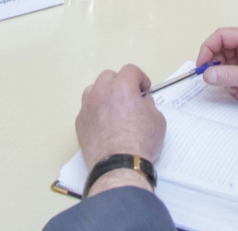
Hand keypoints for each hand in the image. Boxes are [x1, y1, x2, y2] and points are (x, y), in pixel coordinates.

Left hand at [75, 66, 164, 195]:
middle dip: (120, 83)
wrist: (119, 166)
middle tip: (129, 98)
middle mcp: (101, 92)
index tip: (144, 90)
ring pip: (93, 90)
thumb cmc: (141, 141)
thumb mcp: (157, 120)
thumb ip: (149, 105)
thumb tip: (142, 102)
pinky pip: (87, 110)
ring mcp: (88, 107)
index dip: (140, 78)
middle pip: (108, 77)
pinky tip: (104, 126)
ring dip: (104, 95)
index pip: (130, 70)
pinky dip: (95, 112)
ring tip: (113, 109)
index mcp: (122, 87)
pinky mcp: (80, 123)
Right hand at [197, 27, 237, 128]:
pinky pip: (235, 76)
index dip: (208, 49)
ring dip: (228, 81)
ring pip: (227, 66)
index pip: (222, 36)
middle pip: (222, 51)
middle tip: (215, 82)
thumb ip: (230, 75)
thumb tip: (207, 74)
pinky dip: (235, 86)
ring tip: (237, 91)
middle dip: (218, 68)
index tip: (201, 66)